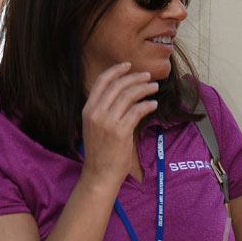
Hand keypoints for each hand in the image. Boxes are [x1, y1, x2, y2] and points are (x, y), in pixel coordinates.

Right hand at [80, 62, 158, 192]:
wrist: (99, 175)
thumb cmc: (100, 153)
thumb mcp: (95, 127)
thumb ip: (104, 111)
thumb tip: (124, 95)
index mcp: (87, 109)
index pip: (101, 81)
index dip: (116, 70)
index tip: (128, 65)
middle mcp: (95, 113)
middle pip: (118, 85)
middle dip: (135, 77)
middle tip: (148, 76)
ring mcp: (108, 122)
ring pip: (129, 95)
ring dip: (144, 89)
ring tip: (154, 88)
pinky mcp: (121, 132)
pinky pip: (137, 111)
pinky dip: (147, 105)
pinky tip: (153, 105)